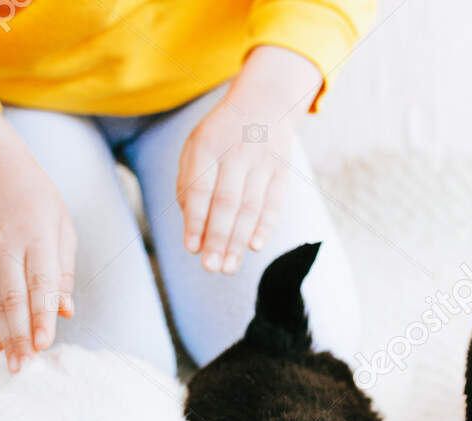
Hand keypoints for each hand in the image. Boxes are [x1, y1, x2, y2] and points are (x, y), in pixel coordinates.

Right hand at [0, 95, 75, 372]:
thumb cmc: (36, 199)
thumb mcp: (61, 226)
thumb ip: (63, 272)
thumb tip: (66, 312)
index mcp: (37, 235)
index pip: (39, 283)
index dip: (41, 316)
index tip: (45, 344)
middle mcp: (6, 245)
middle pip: (12, 298)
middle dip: (20, 336)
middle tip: (27, 367)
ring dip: (3, 336)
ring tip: (14, 365)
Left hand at [178, 46, 323, 273]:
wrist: (265, 103)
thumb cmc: (221, 135)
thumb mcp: (196, 147)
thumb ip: (189, 183)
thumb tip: (191, 225)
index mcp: (208, 147)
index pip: (201, 189)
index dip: (196, 221)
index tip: (192, 248)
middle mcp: (237, 153)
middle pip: (227, 203)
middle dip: (218, 239)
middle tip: (211, 267)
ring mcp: (262, 162)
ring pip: (251, 208)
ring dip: (239, 241)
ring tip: (229, 267)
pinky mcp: (282, 171)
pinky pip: (274, 203)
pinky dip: (265, 226)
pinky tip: (255, 247)